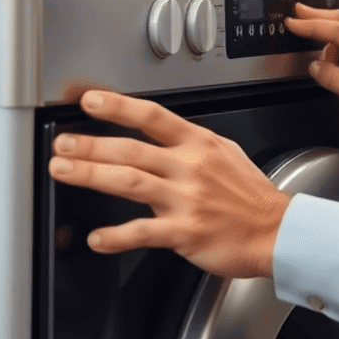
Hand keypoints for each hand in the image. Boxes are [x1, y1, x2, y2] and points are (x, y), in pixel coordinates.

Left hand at [48, 90, 289, 276]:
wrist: (276, 231)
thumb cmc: (249, 195)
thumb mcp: (226, 153)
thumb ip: (192, 144)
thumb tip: (160, 134)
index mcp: (200, 144)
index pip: (154, 117)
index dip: (119, 107)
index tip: (90, 101)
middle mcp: (191, 168)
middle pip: (132, 150)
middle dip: (91, 145)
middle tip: (62, 143)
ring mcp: (187, 199)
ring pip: (130, 182)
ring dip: (91, 175)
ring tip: (63, 170)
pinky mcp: (185, 231)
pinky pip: (143, 233)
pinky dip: (116, 236)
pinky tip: (96, 238)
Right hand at [286, 2, 338, 154]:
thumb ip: (335, 79)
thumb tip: (315, 66)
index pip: (337, 30)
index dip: (311, 25)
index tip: (293, 22)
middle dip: (315, 18)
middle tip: (295, 16)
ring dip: (327, 46)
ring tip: (330, 74)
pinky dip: (333, 52)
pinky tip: (334, 70)